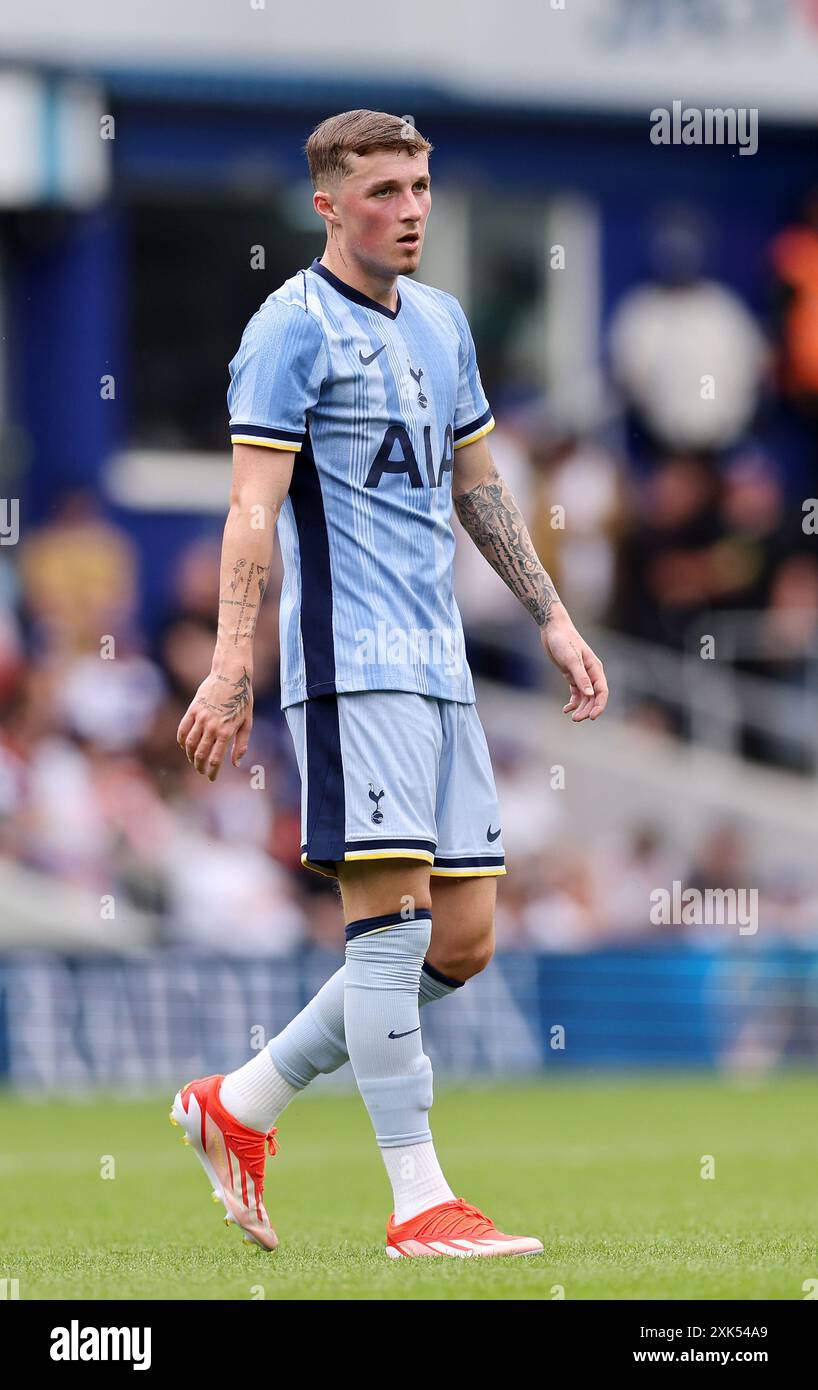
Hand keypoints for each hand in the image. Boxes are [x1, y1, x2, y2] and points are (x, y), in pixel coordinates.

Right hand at [176, 664, 252, 780]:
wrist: (231, 676)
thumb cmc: (242, 700)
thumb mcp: (247, 723)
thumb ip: (241, 744)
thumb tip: (235, 764)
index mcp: (227, 732)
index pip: (216, 759)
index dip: (212, 772)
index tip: (211, 778)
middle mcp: (212, 726)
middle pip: (201, 754)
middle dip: (199, 766)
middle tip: (201, 771)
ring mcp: (201, 718)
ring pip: (189, 743)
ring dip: (190, 755)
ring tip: (193, 760)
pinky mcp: (193, 709)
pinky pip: (182, 729)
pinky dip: (181, 740)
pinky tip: (184, 745)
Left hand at [540, 610, 607, 721]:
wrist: (553, 629)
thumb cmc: (563, 641)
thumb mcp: (571, 659)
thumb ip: (580, 677)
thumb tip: (590, 694)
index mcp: (595, 669)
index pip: (602, 691)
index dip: (599, 705)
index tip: (592, 717)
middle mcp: (591, 673)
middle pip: (594, 697)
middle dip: (587, 709)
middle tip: (576, 719)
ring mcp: (581, 674)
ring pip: (585, 697)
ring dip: (580, 708)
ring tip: (571, 716)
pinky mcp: (571, 675)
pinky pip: (576, 693)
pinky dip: (573, 702)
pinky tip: (566, 709)